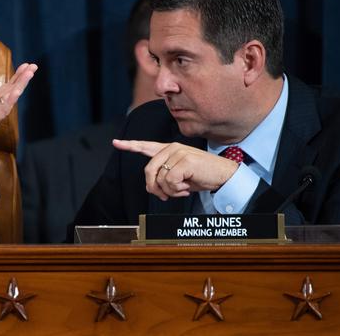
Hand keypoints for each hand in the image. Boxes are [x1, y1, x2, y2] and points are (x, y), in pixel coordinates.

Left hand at [0, 63, 37, 171]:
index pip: (9, 85)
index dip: (17, 75)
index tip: (26, 65)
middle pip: (13, 88)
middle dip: (23, 77)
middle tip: (34, 66)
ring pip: (11, 96)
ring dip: (21, 85)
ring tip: (29, 74)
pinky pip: (2, 108)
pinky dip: (10, 100)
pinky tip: (16, 91)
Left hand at [112, 139, 238, 200]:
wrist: (223, 175)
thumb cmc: (201, 176)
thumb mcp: (179, 176)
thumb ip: (164, 176)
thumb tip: (151, 186)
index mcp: (169, 150)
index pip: (146, 146)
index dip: (130, 145)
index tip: (115, 142)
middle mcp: (172, 148)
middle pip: (148, 171)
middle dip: (154, 188)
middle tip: (166, 196)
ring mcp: (178, 153)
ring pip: (159, 179)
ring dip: (170, 191)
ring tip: (182, 189)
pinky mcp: (184, 161)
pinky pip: (170, 182)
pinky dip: (177, 190)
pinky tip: (187, 188)